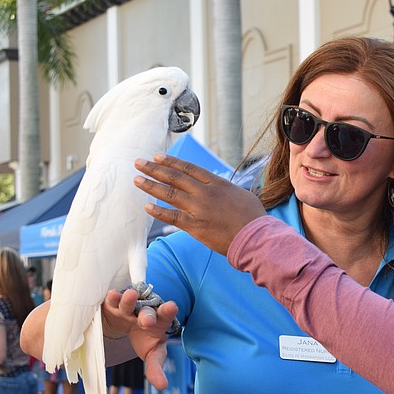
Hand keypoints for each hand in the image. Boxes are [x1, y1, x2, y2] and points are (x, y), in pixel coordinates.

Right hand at [103, 288, 177, 389]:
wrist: (126, 325)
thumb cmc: (144, 337)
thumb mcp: (151, 353)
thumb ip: (156, 368)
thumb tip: (163, 386)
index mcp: (159, 322)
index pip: (165, 316)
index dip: (168, 312)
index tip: (171, 307)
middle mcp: (145, 312)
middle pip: (147, 312)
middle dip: (147, 315)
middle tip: (146, 320)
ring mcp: (129, 307)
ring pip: (130, 302)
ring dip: (130, 300)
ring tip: (130, 296)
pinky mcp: (113, 305)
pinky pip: (113, 300)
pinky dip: (113, 297)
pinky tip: (112, 295)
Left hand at [134, 154, 265, 255]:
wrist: (256, 237)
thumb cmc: (254, 218)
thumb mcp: (242, 195)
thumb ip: (227, 190)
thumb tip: (220, 188)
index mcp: (217, 183)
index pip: (189, 169)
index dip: (172, 162)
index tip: (158, 156)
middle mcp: (205, 193)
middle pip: (175, 177)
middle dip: (155, 168)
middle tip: (139, 163)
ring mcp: (199, 209)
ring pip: (169, 194)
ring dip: (151, 186)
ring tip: (137, 179)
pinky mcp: (196, 226)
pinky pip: (172, 217)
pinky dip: (158, 212)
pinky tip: (146, 207)